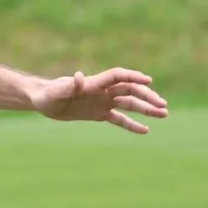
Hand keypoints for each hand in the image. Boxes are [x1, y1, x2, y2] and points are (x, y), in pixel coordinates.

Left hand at [32, 69, 167, 134]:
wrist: (43, 101)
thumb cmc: (48, 94)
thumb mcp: (57, 92)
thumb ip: (69, 86)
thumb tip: (78, 77)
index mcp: (95, 83)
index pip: (119, 76)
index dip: (134, 76)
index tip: (149, 81)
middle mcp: (102, 91)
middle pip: (130, 90)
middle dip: (147, 97)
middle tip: (162, 105)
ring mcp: (103, 102)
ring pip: (129, 104)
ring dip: (146, 108)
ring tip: (163, 114)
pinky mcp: (99, 114)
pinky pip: (119, 119)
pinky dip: (132, 124)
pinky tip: (146, 130)